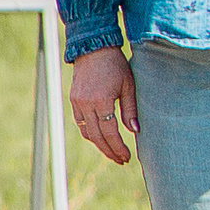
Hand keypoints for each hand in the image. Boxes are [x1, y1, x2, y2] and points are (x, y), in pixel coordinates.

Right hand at [69, 47, 137, 164]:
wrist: (93, 48)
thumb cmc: (115, 65)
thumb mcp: (129, 86)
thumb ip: (131, 109)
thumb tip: (135, 131)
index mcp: (102, 100)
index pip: (110, 132)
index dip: (118, 147)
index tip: (127, 156)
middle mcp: (86, 104)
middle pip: (97, 136)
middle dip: (109, 151)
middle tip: (121, 160)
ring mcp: (77, 102)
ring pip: (87, 132)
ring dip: (99, 144)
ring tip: (112, 152)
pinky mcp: (73, 100)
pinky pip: (80, 123)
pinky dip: (90, 133)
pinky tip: (101, 137)